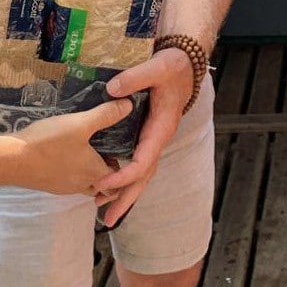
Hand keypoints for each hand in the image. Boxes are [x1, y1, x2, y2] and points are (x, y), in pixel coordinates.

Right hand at [8, 99, 130, 196]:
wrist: (11, 160)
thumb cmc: (49, 142)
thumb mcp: (80, 123)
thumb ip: (106, 115)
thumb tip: (130, 105)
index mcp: (95, 173)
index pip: (120, 179)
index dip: (125, 168)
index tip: (124, 151)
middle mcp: (82, 185)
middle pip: (103, 185)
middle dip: (108, 173)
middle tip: (108, 151)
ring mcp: (64, 188)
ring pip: (85, 185)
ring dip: (90, 174)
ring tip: (89, 152)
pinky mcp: (49, 186)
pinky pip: (69, 182)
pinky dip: (73, 173)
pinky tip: (66, 155)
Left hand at [96, 48, 195, 224]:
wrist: (183, 67)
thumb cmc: (171, 68)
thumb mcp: (157, 67)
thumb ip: (136, 77)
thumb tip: (112, 90)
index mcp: (160, 129)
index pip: (143, 161)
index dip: (123, 176)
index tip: (102, 184)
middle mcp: (158, 140)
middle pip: (143, 178)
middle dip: (125, 199)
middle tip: (107, 219)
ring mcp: (153, 141)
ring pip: (140, 175)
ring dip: (124, 195)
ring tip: (104, 213)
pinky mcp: (146, 137)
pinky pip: (136, 164)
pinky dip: (124, 179)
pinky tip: (107, 187)